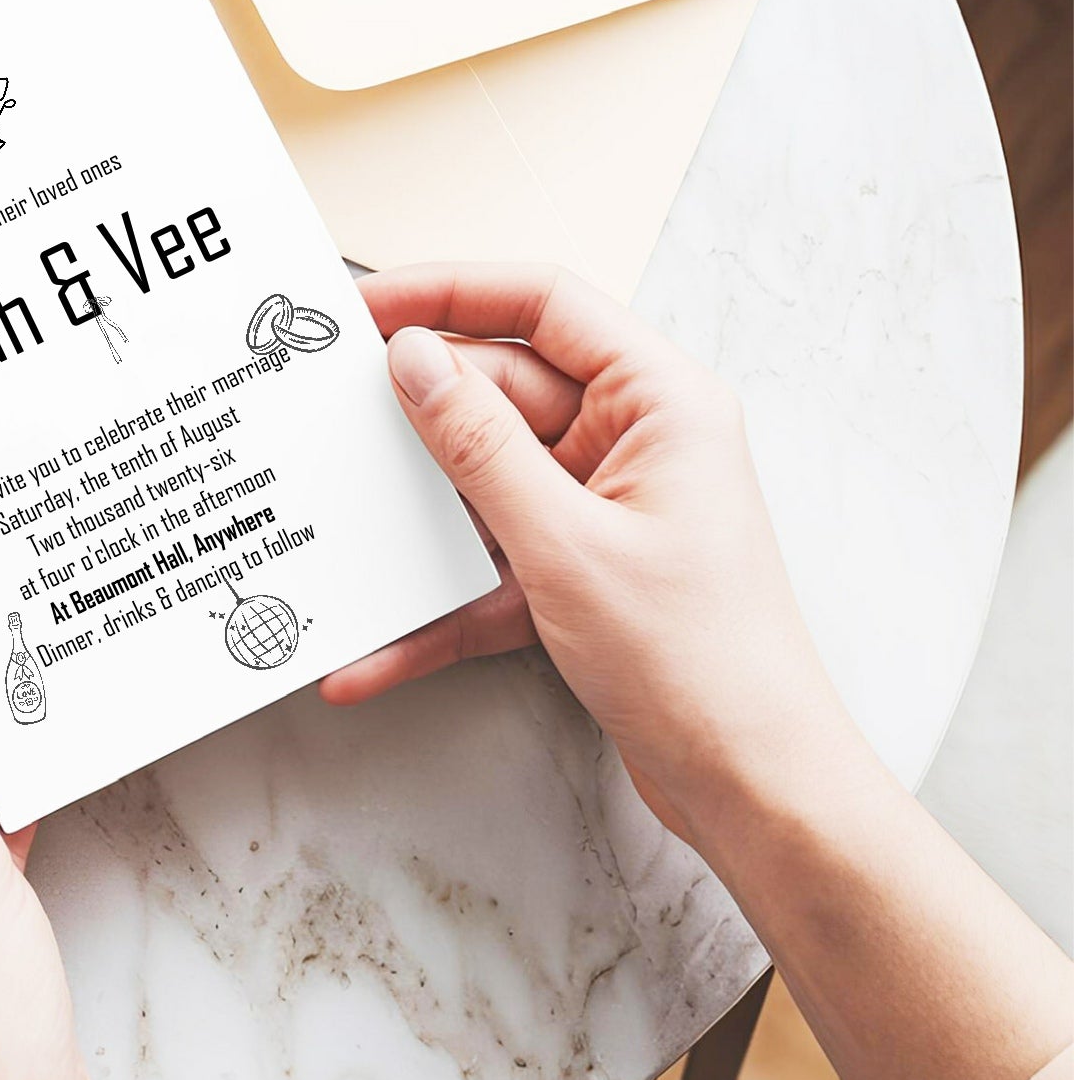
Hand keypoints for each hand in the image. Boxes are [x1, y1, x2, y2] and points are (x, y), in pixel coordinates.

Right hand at [321, 264, 857, 845]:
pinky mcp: (578, 575)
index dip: (449, 292)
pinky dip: (437, 604)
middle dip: (416, 414)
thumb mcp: (564, 542)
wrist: (753, 787)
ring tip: (337, 522)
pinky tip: (375, 647)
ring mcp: (603, 511)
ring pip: (485, 483)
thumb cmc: (698, 661)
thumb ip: (479, 445)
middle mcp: (633, 443)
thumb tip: (415, 360)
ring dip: (417, 518)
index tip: (365, 308)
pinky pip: (489, 566)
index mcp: (659, 403)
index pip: (544, 304)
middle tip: (326, 414)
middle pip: (501, 394)